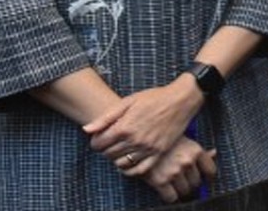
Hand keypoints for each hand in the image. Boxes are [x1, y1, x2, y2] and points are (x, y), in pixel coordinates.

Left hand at [84, 77, 201, 174]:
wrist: (181, 100)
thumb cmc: (154, 98)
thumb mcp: (128, 101)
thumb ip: (106, 117)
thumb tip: (87, 130)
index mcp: (125, 126)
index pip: (99, 144)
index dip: (95, 142)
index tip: (98, 138)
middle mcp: (135, 140)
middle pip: (109, 154)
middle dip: (105, 149)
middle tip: (109, 142)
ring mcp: (148, 148)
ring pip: (122, 163)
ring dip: (116, 159)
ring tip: (119, 150)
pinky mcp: (159, 153)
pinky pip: (140, 170)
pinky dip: (130, 170)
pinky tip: (127, 163)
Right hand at [142, 136, 217, 202]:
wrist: (139, 140)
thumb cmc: (162, 139)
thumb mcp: (182, 140)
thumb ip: (198, 150)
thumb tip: (214, 153)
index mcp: (195, 150)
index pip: (210, 171)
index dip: (208, 178)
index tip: (205, 180)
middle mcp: (187, 161)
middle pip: (196, 183)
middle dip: (190, 184)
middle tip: (182, 180)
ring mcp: (174, 172)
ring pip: (185, 191)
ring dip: (180, 191)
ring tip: (173, 184)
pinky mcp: (161, 181)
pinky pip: (171, 198)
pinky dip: (169, 196)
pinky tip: (165, 190)